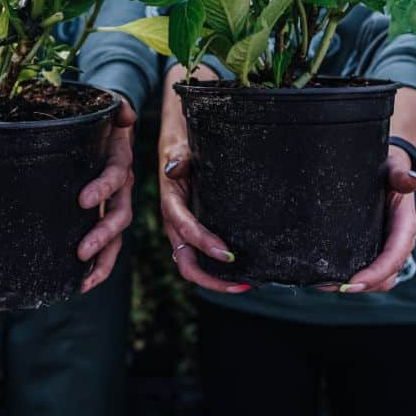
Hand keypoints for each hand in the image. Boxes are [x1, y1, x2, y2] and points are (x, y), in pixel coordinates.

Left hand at [76, 97, 137, 293]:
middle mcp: (121, 187)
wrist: (107, 127)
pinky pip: (104, 243)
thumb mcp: (110, 107)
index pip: (115, 177)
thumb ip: (119, 108)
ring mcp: (113, 203)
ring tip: (83, 280)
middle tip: (81, 251)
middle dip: (102, 235)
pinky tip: (80, 282)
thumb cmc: (104, 120)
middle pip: (119, 216)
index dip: (102, 188)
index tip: (83, 200)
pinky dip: (96, 265)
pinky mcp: (101, 215)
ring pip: (114, 237)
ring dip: (102, 260)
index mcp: (120, 162)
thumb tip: (125, 115)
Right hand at [159, 64, 250, 294]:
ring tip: (245, 283)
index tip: (227, 254)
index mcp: (170, 198)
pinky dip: (216, 265)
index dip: (203, 243)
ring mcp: (183, 224)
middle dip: (210, 277)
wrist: (178, 131)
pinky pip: (200, 251)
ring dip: (215, 277)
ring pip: (192, 260)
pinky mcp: (194, 223)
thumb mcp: (179, 142)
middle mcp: (174, 218)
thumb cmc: (181, 136)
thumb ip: (179, 156)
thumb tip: (176, 168)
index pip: (183, 228)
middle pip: (185, 258)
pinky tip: (240, 268)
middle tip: (242, 283)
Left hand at [331, 144, 415, 292]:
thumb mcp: (395, 168)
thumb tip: (413, 180)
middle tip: (329, 285)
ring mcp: (387, 247)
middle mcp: (399, 242)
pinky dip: (352, 278)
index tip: (352, 284)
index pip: (393, 257)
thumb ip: (402, 175)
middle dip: (362, 286)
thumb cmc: (390, 167)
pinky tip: (328, 276)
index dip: (374, 274)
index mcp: (405, 226)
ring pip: (378, 279)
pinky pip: (368, 270)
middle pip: (386, 276)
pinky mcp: (375, 247)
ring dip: (355, 285)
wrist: (388, 168)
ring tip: (324, 284)